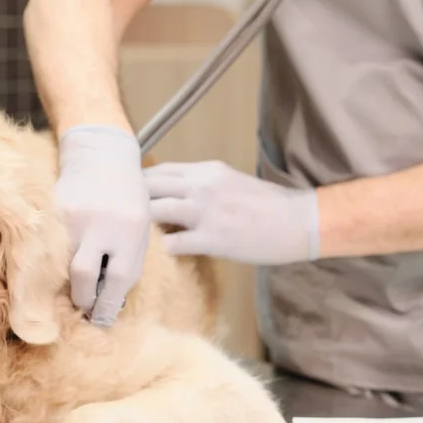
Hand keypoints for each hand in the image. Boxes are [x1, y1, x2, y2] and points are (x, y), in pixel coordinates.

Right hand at [55, 125, 150, 325]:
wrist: (102, 156)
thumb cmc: (128, 199)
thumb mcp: (140, 230)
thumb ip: (129, 264)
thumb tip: (111, 302)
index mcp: (130, 230)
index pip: (117, 280)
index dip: (107, 305)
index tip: (101, 318)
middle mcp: (101, 224)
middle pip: (83, 277)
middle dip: (83, 299)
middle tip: (84, 306)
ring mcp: (73, 216)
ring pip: (62, 264)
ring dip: (68, 282)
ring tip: (75, 284)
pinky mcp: (54, 211)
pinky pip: (50, 248)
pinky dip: (56, 261)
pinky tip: (62, 261)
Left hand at [144, 160, 319, 264]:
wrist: (297, 221)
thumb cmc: (269, 205)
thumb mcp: (232, 182)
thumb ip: (203, 184)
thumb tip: (177, 194)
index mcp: (207, 170)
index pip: (160, 170)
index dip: (140, 183)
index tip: (129, 195)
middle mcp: (201, 185)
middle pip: (149, 186)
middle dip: (132, 201)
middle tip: (124, 218)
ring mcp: (205, 211)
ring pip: (153, 210)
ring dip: (143, 224)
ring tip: (139, 237)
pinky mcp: (212, 238)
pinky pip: (173, 243)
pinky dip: (165, 248)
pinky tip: (168, 252)